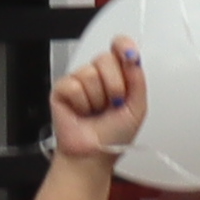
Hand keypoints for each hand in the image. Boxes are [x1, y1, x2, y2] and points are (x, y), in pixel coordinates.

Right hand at [49, 40, 144, 165]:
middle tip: (113, 103)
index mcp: (118, 76)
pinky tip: (81, 111)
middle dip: (114, 85)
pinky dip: (82, 102)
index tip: (129, 54)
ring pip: (90, 73)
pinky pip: (74, 85)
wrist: (94, 153)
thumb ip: (137, 80)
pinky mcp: (61, 89)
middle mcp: (98, 75)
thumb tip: (132, 57)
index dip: (123, 45)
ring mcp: (79, 81)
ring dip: (97, 98)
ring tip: (95, 111)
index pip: (119, 47)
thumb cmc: (114, 135)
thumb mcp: (137, 108)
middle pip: (105, 58)